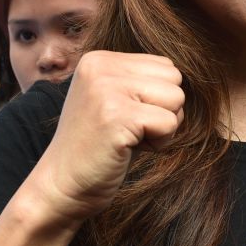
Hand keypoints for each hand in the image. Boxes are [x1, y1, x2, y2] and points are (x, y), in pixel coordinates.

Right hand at [28, 50, 183, 229]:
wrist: (61, 186)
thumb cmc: (97, 148)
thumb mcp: (114, 100)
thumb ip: (141, 82)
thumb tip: (184, 75)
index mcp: (99, 59)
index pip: (165, 66)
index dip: (157, 99)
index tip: (126, 118)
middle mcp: (100, 66)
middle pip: (174, 79)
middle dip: (163, 110)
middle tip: (130, 131)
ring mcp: (106, 89)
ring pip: (176, 98)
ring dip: (162, 127)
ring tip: (129, 139)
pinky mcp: (116, 116)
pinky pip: (169, 124)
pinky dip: (158, 143)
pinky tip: (128, 149)